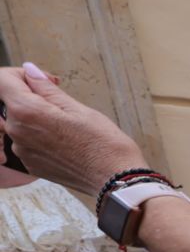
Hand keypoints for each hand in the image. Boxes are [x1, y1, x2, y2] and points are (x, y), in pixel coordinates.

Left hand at [0, 65, 148, 198]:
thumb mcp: (78, 108)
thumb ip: (46, 88)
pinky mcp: (30, 165)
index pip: (3, 80)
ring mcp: (22, 151)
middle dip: (31, 95)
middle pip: (10, 102)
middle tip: (61, 101)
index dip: (21, 74)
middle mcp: (16, 132)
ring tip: (66, 124)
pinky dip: (41, 136)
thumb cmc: (104, 145)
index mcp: (26, 112)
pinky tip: (64, 140)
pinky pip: (27, 141)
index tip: (43, 80)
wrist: (116, 181)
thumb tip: (30, 71)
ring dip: (37, 117)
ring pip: (20, 122)